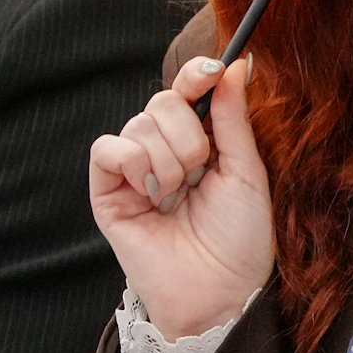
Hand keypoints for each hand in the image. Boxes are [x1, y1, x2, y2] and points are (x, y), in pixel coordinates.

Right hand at [88, 55, 274, 340]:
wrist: (221, 289)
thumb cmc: (240, 238)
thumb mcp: (246, 171)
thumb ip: (234, 118)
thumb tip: (239, 63)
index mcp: (201, 143)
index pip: (188, 92)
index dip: (197, 75)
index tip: (213, 69)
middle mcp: (164, 151)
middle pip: (162, 102)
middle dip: (189, 135)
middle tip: (200, 172)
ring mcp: (133, 170)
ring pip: (139, 125)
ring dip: (169, 160)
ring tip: (179, 195)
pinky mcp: (106, 191)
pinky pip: (107, 149)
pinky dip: (134, 163)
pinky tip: (152, 192)